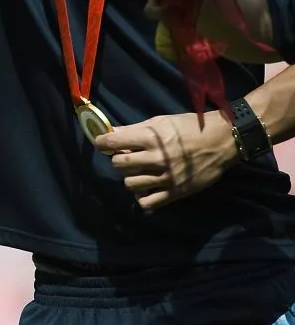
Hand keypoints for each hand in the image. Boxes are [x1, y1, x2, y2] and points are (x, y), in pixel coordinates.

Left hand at [93, 111, 237, 210]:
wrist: (222, 141)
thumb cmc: (189, 127)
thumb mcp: (161, 121)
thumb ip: (135, 129)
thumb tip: (111, 132)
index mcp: (150, 138)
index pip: (114, 143)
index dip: (102, 142)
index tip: (101, 143)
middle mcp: (156, 159)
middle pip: (119, 165)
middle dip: (118, 159)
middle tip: (126, 156)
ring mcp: (166, 178)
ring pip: (130, 184)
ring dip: (130, 177)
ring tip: (139, 171)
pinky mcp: (176, 193)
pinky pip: (148, 203)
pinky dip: (143, 197)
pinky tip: (147, 188)